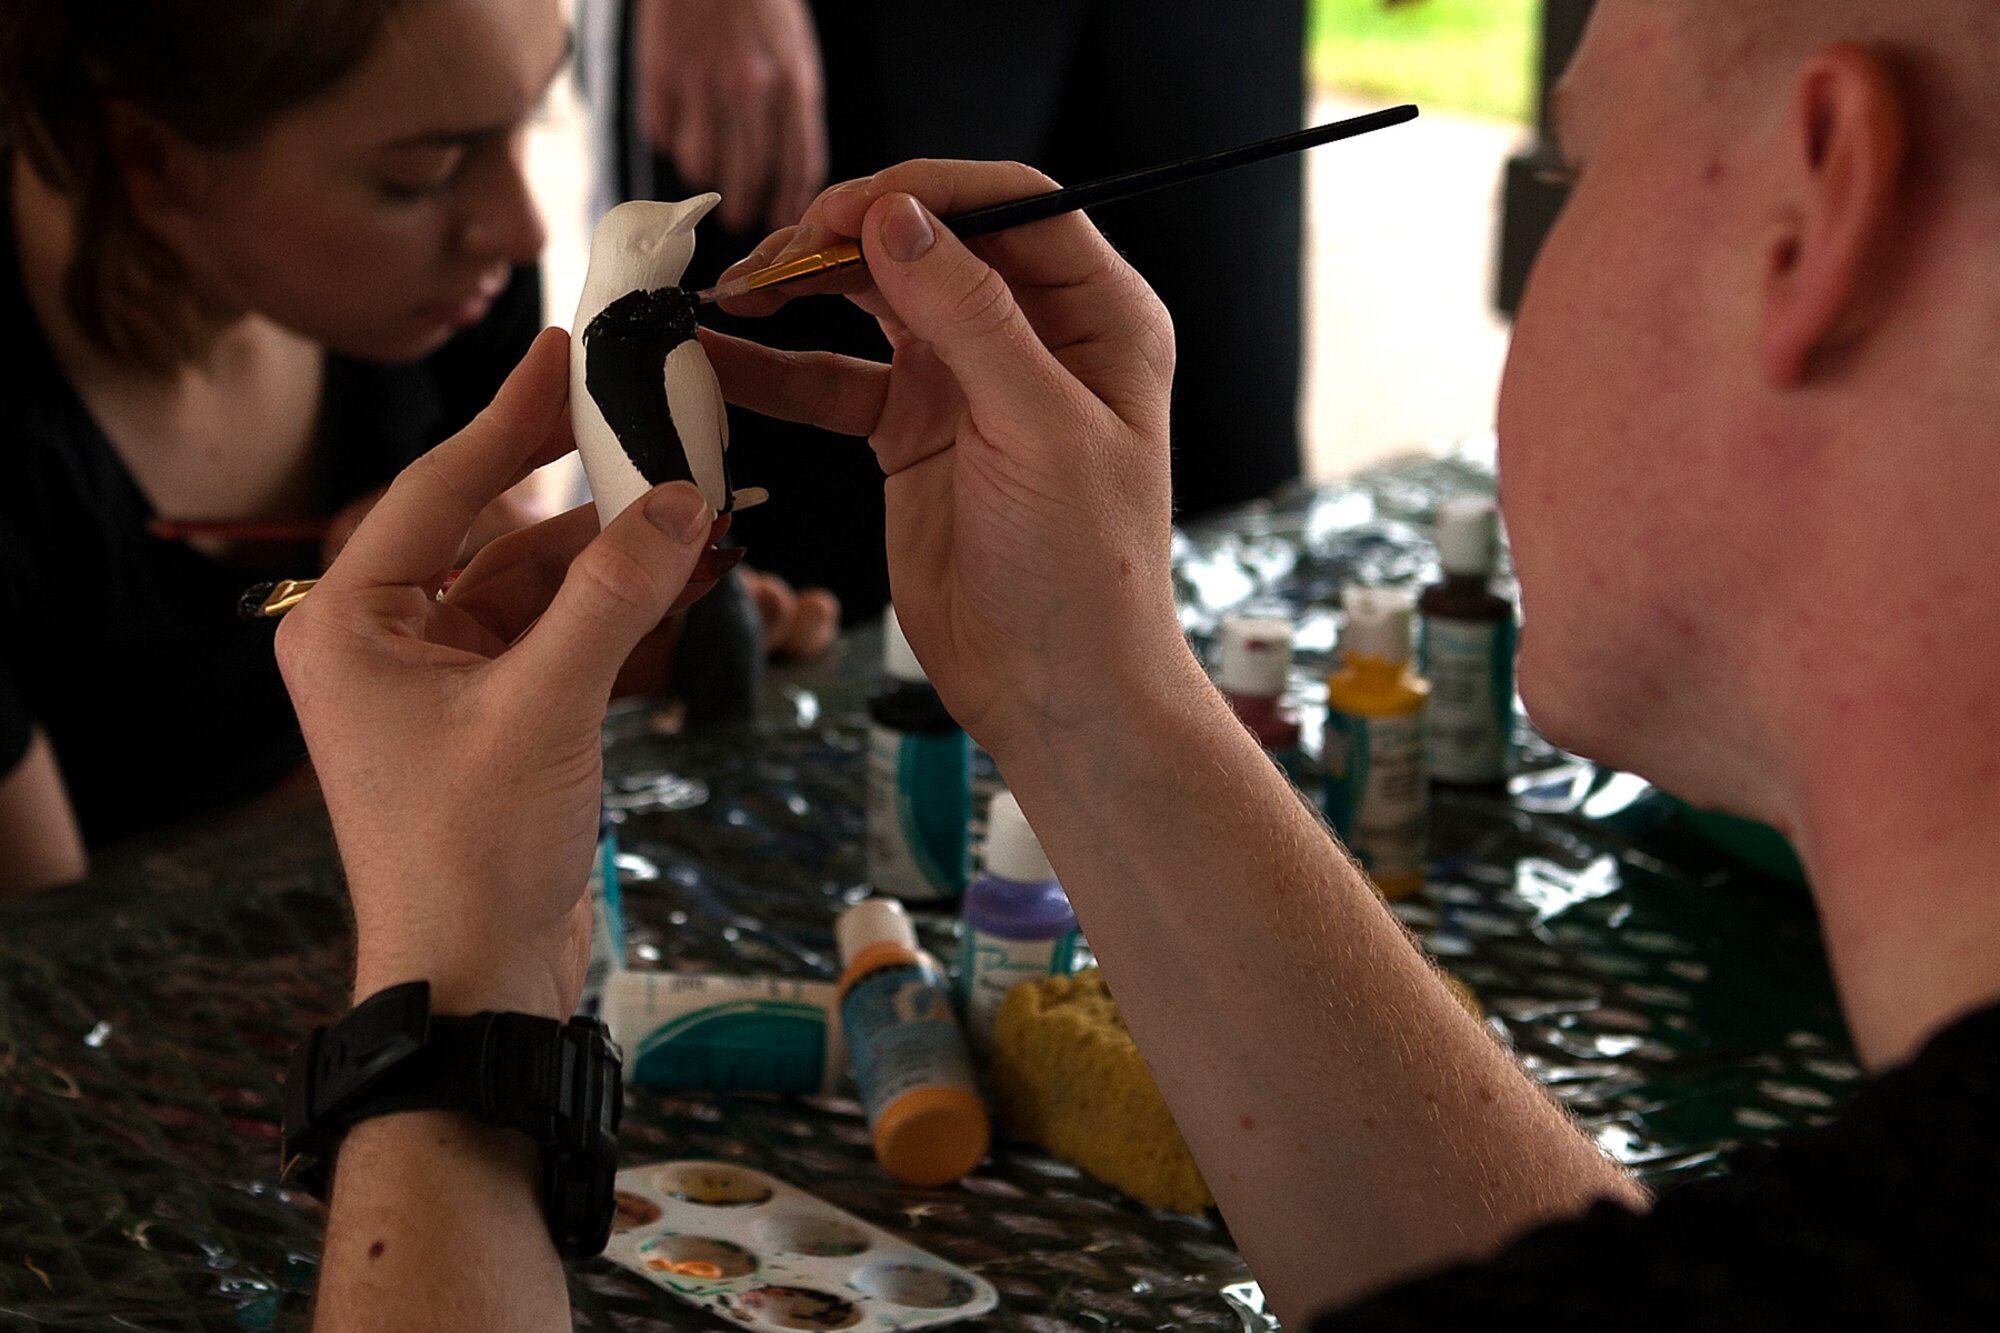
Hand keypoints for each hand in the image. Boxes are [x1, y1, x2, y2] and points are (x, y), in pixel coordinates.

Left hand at [275, 329, 723, 1019]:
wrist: (478, 984)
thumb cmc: (470, 855)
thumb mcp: (544, 707)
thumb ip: (613, 594)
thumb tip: (681, 499)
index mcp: (352, 623)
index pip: (441, 489)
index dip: (512, 417)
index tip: (567, 351)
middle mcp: (390, 642)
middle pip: (499, 532)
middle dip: (588, 491)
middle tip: (656, 420)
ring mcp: (448, 683)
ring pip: (545, 586)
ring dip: (622, 554)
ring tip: (706, 509)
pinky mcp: (501, 719)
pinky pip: (566, 637)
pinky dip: (624, 608)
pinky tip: (690, 572)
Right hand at [635, 0, 826, 232]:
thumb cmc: (758, 4)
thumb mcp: (794, 53)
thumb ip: (793, 109)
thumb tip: (787, 175)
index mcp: (793, 83)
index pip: (797, 165)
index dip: (788, 203)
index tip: (781, 221)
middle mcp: (750, 88)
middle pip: (747, 177)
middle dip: (742, 207)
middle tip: (737, 216)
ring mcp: (702, 82)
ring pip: (700, 166)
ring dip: (703, 171)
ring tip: (706, 159)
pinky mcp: (661, 75)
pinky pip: (663, 135)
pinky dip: (670, 137)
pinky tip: (679, 120)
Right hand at [700, 161, 1189, 758]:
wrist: (1056, 690)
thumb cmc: (1085, 571)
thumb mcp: (1038, 431)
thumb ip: (971, 316)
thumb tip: (898, 216)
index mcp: (1098, 316)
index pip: (1012, 206)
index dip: (925, 193)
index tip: (845, 209)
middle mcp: (1034, 336)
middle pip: (928, 243)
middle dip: (844, 237)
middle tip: (774, 255)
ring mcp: (968, 382)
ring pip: (871, 302)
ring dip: (800, 290)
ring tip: (732, 292)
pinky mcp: (913, 432)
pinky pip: (835, 381)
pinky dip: (776, 369)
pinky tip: (718, 358)